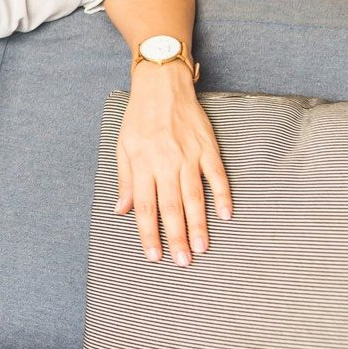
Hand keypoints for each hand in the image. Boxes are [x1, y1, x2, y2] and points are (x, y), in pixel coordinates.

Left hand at [114, 63, 232, 265]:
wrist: (162, 87)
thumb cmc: (139, 118)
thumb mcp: (123, 147)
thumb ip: (126, 180)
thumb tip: (122, 210)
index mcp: (143, 164)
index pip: (146, 207)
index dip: (149, 234)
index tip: (154, 256)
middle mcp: (166, 162)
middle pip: (171, 207)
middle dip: (176, 236)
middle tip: (182, 261)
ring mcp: (189, 155)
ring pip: (195, 196)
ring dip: (198, 224)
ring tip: (201, 247)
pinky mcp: (207, 148)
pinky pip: (217, 176)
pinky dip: (222, 195)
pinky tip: (225, 215)